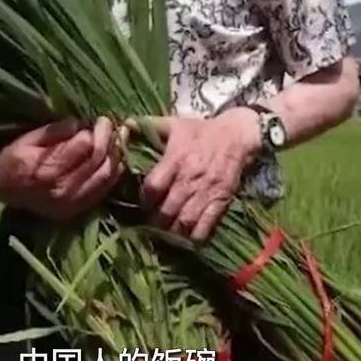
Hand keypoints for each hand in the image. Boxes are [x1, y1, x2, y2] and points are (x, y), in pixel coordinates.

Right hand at [0, 116, 125, 222]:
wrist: (1, 191)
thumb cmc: (11, 160)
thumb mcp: (26, 139)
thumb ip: (53, 132)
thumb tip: (78, 124)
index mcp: (49, 170)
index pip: (86, 146)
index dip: (96, 130)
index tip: (99, 118)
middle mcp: (64, 189)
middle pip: (99, 160)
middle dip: (109, 139)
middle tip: (110, 125)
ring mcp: (72, 203)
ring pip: (106, 176)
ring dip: (115, 155)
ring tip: (116, 139)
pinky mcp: (77, 210)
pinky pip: (103, 190)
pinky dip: (112, 174)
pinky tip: (113, 159)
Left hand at [139, 108, 262, 242]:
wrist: (236, 135)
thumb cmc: (200, 131)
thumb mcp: (174, 124)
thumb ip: (148, 125)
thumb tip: (124, 124)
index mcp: (176, 159)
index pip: (154, 187)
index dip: (144, 199)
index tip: (142, 203)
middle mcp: (190, 178)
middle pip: (167, 210)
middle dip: (155, 220)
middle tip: (150, 222)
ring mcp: (206, 192)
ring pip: (184, 221)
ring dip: (172, 231)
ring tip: (165, 232)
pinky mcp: (221, 201)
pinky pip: (206, 226)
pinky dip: (194, 237)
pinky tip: (186, 237)